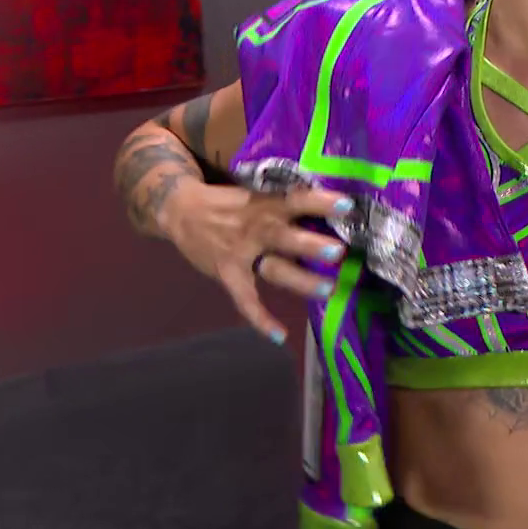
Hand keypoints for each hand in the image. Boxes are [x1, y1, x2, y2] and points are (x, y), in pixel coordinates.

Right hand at [160, 180, 353, 341]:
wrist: (180, 210)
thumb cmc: (229, 202)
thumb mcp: (255, 193)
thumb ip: (285, 203)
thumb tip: (333, 207)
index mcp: (265, 204)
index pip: (296, 200)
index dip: (320, 202)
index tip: (347, 205)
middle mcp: (255, 229)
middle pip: (284, 237)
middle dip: (311, 245)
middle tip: (339, 252)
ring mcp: (240, 254)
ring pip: (273, 268)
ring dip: (300, 280)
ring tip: (327, 290)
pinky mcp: (228, 275)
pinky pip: (245, 300)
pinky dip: (260, 318)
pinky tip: (279, 336)